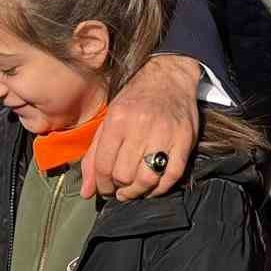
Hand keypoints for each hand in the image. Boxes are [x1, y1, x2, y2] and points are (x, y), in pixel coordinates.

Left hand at [81, 55, 199, 200]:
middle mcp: (140, 126)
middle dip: (119, 189)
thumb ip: (94, 155)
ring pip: (147, 179)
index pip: (104, 165)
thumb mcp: (108, 120)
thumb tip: (87, 191)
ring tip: (133, 191)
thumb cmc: (135, 100)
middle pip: (124, 175)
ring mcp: (164, 133)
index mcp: (118, 119)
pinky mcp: (184, 140)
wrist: (168, 79)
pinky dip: (161, 189)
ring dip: (138, 192)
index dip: (101, 184)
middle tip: (119, 189)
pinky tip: (152, 187)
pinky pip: (172, 176)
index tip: (104, 188)